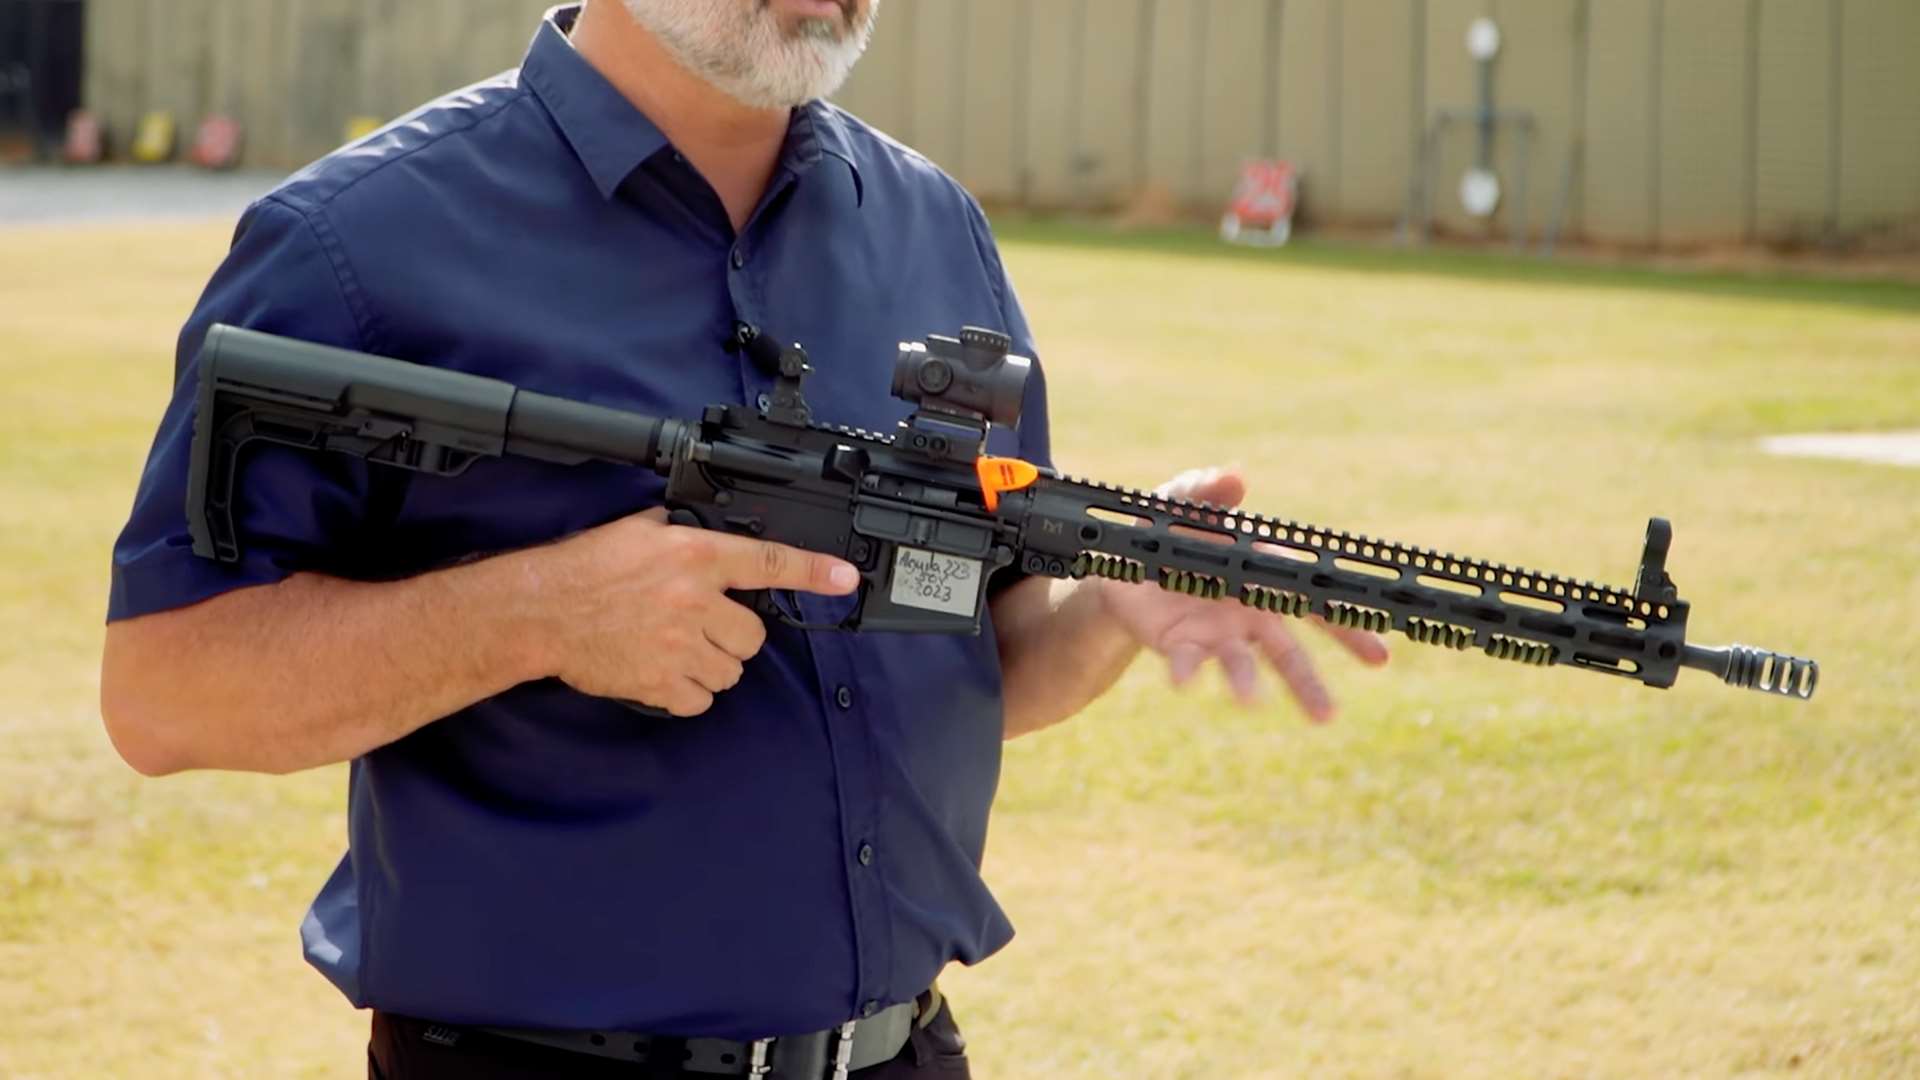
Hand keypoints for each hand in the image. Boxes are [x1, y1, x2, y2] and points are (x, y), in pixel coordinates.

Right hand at [519, 509, 858, 715]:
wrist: (540, 609)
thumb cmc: (584, 568)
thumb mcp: (638, 530)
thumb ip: (681, 534)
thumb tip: (701, 533)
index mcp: (694, 556)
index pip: (767, 562)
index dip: (813, 571)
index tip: (845, 579)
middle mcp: (694, 600)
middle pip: (754, 634)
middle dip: (734, 635)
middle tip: (703, 627)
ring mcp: (679, 645)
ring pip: (731, 671)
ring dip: (713, 666)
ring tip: (678, 651)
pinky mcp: (660, 681)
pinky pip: (700, 700)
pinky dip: (688, 694)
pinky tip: (666, 674)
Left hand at [1094, 466, 1389, 721]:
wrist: (1119, 559)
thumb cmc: (1169, 526)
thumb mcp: (1182, 502)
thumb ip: (1205, 490)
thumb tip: (1234, 477)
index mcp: (1265, 576)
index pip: (1315, 604)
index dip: (1348, 629)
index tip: (1380, 655)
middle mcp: (1250, 615)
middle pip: (1287, 653)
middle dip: (1309, 683)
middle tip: (1329, 716)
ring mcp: (1217, 634)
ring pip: (1242, 667)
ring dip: (1245, 684)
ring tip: (1249, 701)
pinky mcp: (1180, 646)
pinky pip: (1188, 662)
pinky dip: (1188, 671)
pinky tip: (1183, 682)